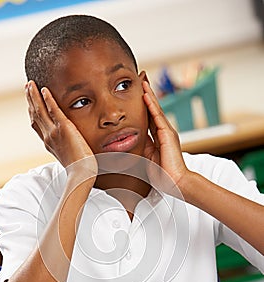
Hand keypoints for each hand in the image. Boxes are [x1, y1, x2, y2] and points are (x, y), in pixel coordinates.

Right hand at [25, 81, 96, 177]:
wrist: (81, 174)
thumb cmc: (80, 169)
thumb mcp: (69, 156)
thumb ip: (66, 147)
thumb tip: (70, 145)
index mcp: (48, 143)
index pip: (36, 124)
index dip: (32, 111)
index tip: (30, 102)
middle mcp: (48, 137)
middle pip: (35, 114)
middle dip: (30, 99)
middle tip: (27, 86)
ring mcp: (54, 133)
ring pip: (40, 110)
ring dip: (34, 96)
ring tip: (31, 84)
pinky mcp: (64, 129)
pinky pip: (53, 110)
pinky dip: (48, 99)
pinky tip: (45, 90)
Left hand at [142, 80, 188, 195]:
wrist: (175, 182)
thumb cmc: (162, 175)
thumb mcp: (146, 158)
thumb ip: (140, 149)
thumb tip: (127, 144)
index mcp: (157, 138)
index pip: (148, 117)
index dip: (142, 105)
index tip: (137, 93)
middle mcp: (163, 132)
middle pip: (153, 109)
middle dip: (147, 93)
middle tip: (141, 78)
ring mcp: (167, 132)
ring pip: (155, 109)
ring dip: (148, 94)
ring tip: (142, 80)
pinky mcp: (168, 134)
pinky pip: (157, 116)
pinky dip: (151, 104)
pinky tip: (145, 94)